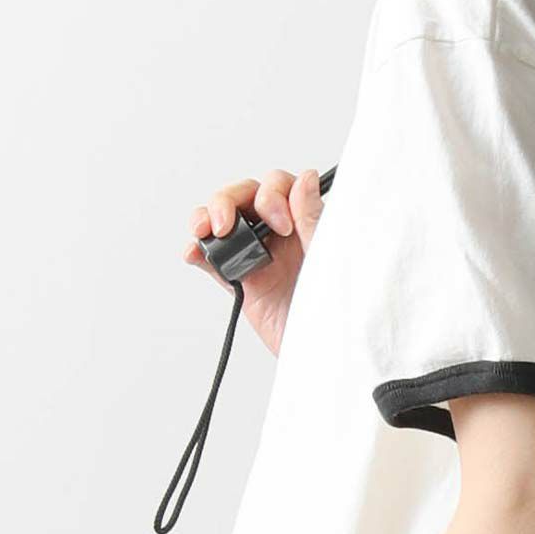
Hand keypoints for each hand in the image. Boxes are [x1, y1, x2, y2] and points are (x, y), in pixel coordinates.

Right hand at [182, 169, 324, 358]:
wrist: (326, 354)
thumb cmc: (340, 307)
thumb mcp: (330, 257)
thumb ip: (313, 219)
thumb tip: (305, 179)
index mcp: (308, 221)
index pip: (280, 187)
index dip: (273, 196)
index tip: (281, 225)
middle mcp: (282, 234)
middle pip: (245, 197)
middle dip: (229, 201)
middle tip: (228, 224)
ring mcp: (260, 256)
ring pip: (225, 222)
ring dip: (207, 218)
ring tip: (206, 231)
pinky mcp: (242, 281)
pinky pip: (213, 260)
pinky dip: (199, 252)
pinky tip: (194, 252)